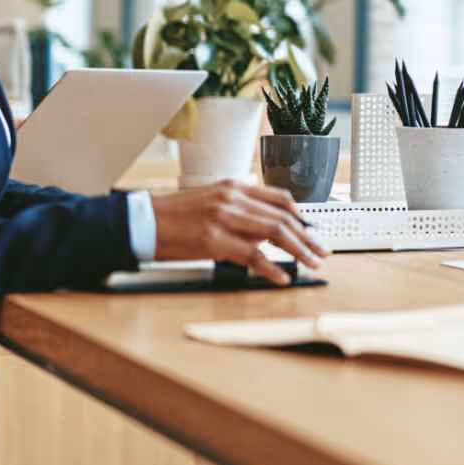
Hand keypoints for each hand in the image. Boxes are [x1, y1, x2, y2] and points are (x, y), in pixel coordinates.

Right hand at [152, 181, 326, 286]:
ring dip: (298, 251)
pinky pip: (253, 256)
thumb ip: (239, 210)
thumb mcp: (210, 200)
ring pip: (275, 234)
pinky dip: (272, 268)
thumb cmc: (173, 215)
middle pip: (283, 218)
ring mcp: (224, 219)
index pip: (280, 198)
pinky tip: (281, 277)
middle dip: (308, 237)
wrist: (142, 222)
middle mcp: (233, 198)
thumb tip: (265, 231)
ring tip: (310, 263)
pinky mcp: (214, 241)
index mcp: (234, 187)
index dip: (302, 216)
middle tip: (321, 251)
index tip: (314, 229)